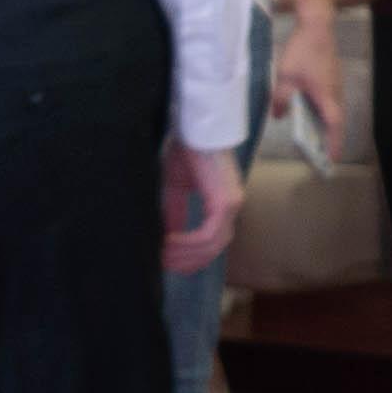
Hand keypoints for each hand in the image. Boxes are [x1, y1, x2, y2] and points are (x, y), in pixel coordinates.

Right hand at [162, 140, 243, 274]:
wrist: (191, 127)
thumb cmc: (184, 150)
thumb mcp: (175, 188)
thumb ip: (174, 214)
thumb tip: (165, 239)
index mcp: (222, 204)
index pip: (211, 243)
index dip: (189, 257)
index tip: (166, 263)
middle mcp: (231, 208)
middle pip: (212, 250)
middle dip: (185, 261)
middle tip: (160, 265)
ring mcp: (231, 206)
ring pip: (211, 246)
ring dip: (184, 254)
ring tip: (160, 255)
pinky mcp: (225, 203)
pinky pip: (208, 235)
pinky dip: (187, 243)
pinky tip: (167, 242)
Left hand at [270, 1, 341, 143]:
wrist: (317, 27)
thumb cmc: (301, 52)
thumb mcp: (285, 77)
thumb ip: (280, 99)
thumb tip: (277, 117)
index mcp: (325, 96)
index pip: (334, 126)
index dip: (334, 144)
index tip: (332, 159)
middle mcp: (335, 93)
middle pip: (335, 122)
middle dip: (330, 140)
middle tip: (322, 156)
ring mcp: (336, 85)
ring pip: (333, 111)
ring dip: (326, 126)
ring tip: (315, 140)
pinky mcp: (333, 79)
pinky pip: (330, 101)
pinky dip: (324, 113)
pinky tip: (310, 115)